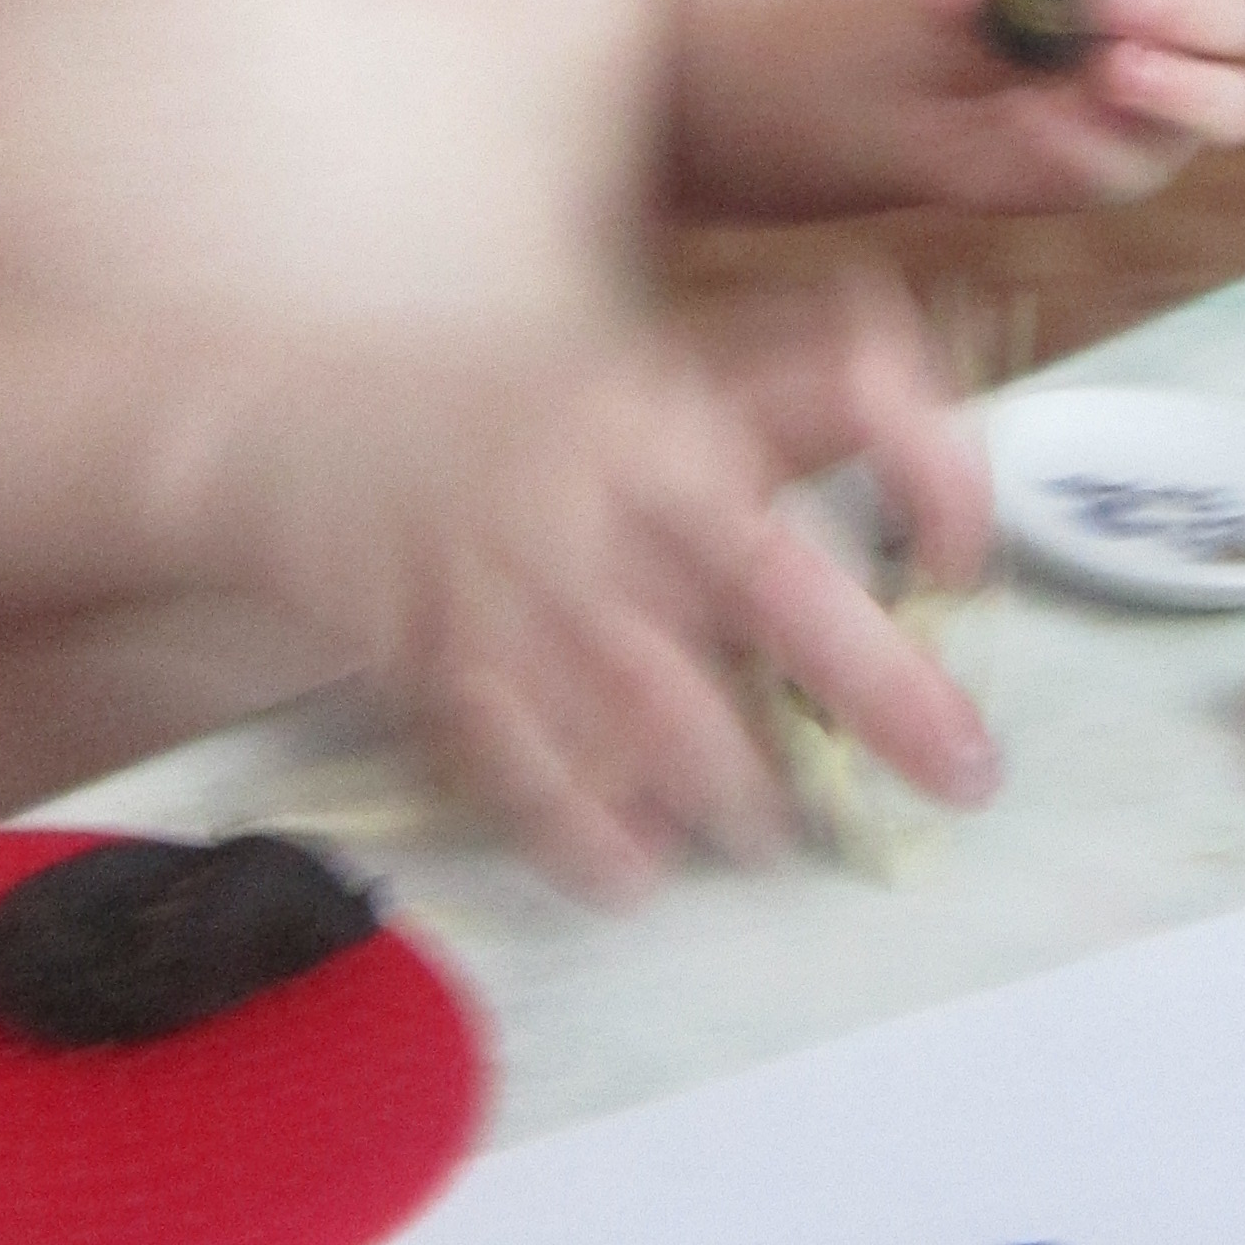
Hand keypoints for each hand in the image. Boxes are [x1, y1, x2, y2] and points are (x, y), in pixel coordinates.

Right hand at [193, 272, 995, 901]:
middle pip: (775, 576)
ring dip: (736, 785)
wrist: (279, 416)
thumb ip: (759, 436)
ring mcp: (521, 558)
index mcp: (678, 388)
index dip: (932, 461)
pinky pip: (527, 757)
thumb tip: (915, 559)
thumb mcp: (636, 373)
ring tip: (773, 834)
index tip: (965, 556)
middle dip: (885, 688)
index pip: (850, 379)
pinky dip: (588, 830)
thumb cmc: (493, 408)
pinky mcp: (436, 639)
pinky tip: (634, 872)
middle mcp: (611, 467)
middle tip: (961, 773)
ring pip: (656, 697)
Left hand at [901, 0, 1244, 209]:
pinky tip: (1024, 117)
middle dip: (1190, 8)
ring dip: (1183, 87)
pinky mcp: (1131, 168)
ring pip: (1242, 104)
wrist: (928, 92)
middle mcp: (1194, 29)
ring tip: (1111, 70)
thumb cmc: (975, 1)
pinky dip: (1078, 135)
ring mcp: (1175, 108)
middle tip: (1105, 0)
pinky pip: (1131, 160)